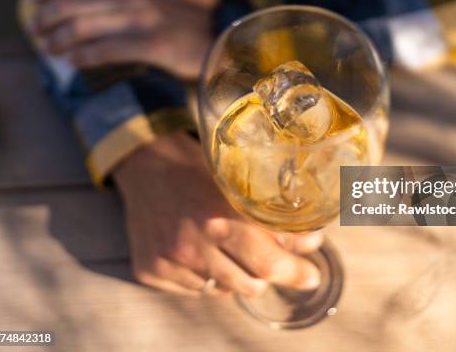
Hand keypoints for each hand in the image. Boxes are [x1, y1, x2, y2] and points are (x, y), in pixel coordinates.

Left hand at [30, 0, 218, 79]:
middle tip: (38, 31)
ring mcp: (140, 19)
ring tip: (50, 49)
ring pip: (82, 28)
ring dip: (58, 41)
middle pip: (69, 3)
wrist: (220, 33)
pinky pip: (104, 52)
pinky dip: (82, 58)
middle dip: (45, 19)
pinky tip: (74, 62)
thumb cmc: (187, 5)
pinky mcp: (150, 45)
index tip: (36, 2)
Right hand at [114, 132, 322, 296]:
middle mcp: (193, 244)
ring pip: (222, 290)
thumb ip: (270, 216)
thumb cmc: (196, 168)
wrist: (144, 164)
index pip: (267, 262)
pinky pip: (194, 289)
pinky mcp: (151, 271)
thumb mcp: (236, 183)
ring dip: (236, 275)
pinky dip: (205, 276)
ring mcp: (170, 261)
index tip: (311, 275)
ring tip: (229, 247)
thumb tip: (310, 242)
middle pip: (250, 284)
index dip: (295, 272)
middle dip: (268, 274)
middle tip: (272, 260)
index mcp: (219, 215)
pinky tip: (200, 250)